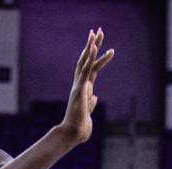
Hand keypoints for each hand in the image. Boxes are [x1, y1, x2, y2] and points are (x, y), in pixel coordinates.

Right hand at [59, 28, 113, 144]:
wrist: (72, 134)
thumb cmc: (80, 127)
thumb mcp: (88, 113)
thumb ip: (90, 104)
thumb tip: (95, 98)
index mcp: (84, 89)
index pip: (91, 69)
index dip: (95, 56)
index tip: (98, 43)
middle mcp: (80, 84)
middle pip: (86, 60)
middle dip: (92, 44)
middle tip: (97, 30)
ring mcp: (79, 86)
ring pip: (85, 62)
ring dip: (91, 46)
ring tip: (97, 33)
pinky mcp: (80, 90)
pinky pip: (86, 71)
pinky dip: (90, 58)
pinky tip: (94, 47)